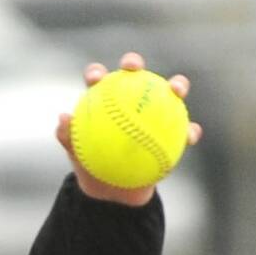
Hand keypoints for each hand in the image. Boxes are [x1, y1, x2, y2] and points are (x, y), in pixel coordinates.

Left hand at [55, 53, 204, 207]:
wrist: (110, 190)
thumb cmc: (90, 166)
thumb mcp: (75, 154)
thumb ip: (66, 135)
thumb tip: (64, 118)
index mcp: (105, 102)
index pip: (99, 81)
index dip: (97, 73)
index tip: (96, 78)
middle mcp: (131, 100)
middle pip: (134, 75)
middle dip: (133, 64)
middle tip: (132, 67)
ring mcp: (155, 113)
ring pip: (169, 93)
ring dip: (178, 85)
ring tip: (176, 89)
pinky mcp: (172, 132)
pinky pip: (185, 131)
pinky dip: (190, 131)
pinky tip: (191, 135)